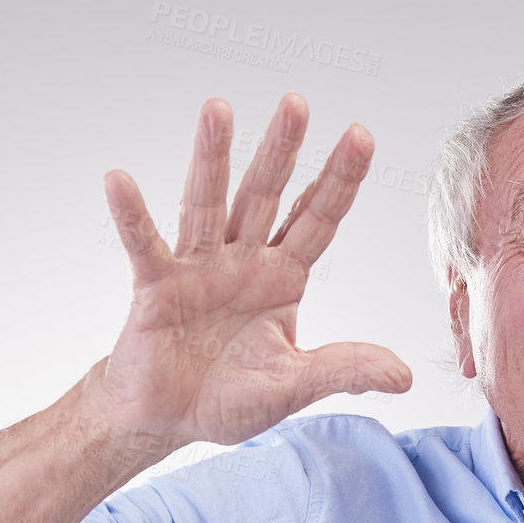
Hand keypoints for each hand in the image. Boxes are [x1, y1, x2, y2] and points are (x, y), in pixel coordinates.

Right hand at [81, 94, 410, 451]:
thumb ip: (343, 370)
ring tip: (218, 109)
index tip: (361, 135)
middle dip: (281, 150)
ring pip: (208, 203)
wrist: (167, 420)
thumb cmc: (228, 397)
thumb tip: (404, 376)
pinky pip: (144, 246)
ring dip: (212, 157)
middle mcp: (241, 261)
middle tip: (296, 102)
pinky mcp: (154, 288)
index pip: (318, 219)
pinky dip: (132, 215)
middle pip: (266, 196)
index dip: (339, 180)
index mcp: (282, 279)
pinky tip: (120, 180)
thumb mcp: (295, 386)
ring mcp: (197, 269)